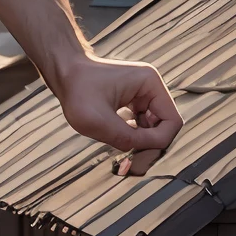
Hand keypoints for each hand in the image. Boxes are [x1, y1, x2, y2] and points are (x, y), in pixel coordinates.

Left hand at [57, 55, 182, 177]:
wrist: (63, 73)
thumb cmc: (77, 90)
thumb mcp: (99, 121)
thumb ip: (126, 139)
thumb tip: (147, 153)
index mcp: (150, 83)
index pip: (172, 122)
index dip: (158, 142)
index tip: (138, 153)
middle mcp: (150, 87)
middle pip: (164, 127)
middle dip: (149, 145)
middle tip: (130, 162)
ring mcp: (142, 94)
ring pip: (153, 128)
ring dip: (140, 142)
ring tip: (123, 153)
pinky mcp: (132, 101)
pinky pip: (141, 125)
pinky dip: (132, 136)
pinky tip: (117, 140)